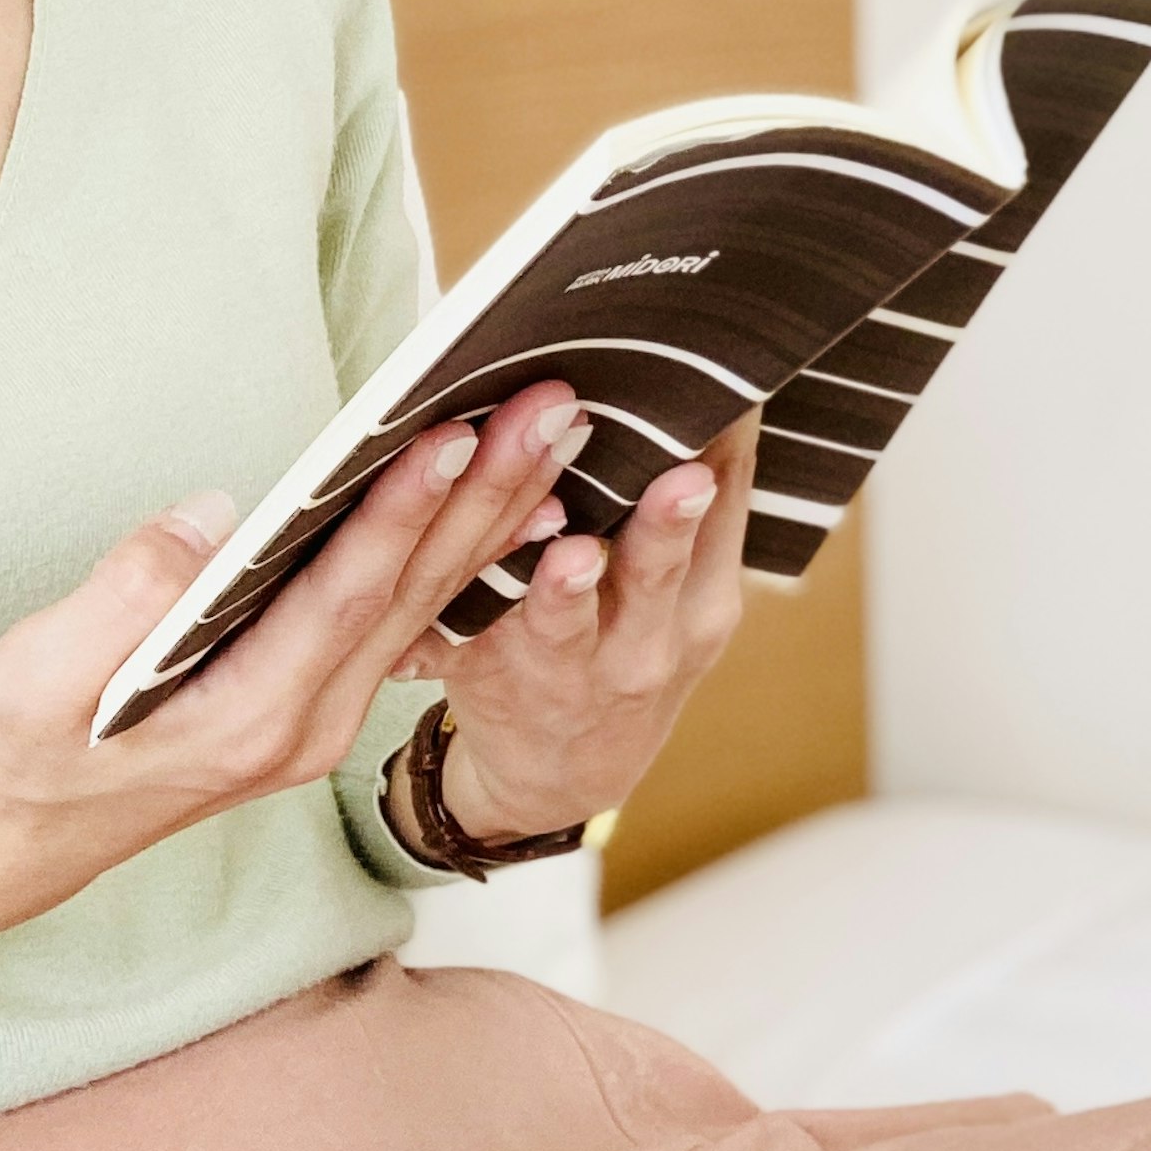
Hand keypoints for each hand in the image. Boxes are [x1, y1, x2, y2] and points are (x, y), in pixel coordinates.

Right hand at [0, 379, 582, 1084]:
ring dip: (494, 515)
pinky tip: (512, 503)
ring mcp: (326, 717)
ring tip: (557, 433)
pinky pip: (409, 617)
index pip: (346, 597)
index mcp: (249, 718)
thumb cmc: (27, 753)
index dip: (403, 512)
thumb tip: (212, 514)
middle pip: (415, 592)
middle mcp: (311, 723)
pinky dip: (463, 553)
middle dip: (487, 494)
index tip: (457, 435)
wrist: (31, 841)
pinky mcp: (323, 699)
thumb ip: (121, 597)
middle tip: (553, 407)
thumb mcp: (35, 679)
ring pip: (426, 603)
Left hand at [401, 412, 757, 846]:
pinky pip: (461, 646)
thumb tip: (704, 369)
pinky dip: (442, 630)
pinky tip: (423, 617)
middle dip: (668, 526)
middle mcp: (643, 644)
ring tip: (570, 557)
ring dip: (564, 587)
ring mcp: (562, 669)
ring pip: (561, 622)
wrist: (562, 781)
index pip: (727, 512)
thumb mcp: (688, 599)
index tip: (725, 380)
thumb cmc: (628, 646)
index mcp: (700, 606)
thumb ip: (693, 511)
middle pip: (659, 574)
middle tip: (684, 479)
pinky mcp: (483, 678)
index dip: (726, 445)